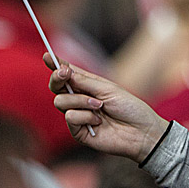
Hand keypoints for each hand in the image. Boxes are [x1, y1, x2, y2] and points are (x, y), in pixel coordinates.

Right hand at [45, 53, 169, 162]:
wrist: (141, 131)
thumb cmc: (129, 108)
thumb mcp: (108, 89)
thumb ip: (84, 81)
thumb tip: (64, 70)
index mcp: (88, 86)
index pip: (67, 74)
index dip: (55, 65)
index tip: (47, 56)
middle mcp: (80, 100)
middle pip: (56, 87)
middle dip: (58, 78)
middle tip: (64, 73)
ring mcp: (78, 116)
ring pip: (60, 102)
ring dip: (81, 100)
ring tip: (100, 106)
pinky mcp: (78, 131)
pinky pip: (70, 117)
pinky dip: (85, 116)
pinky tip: (99, 121)